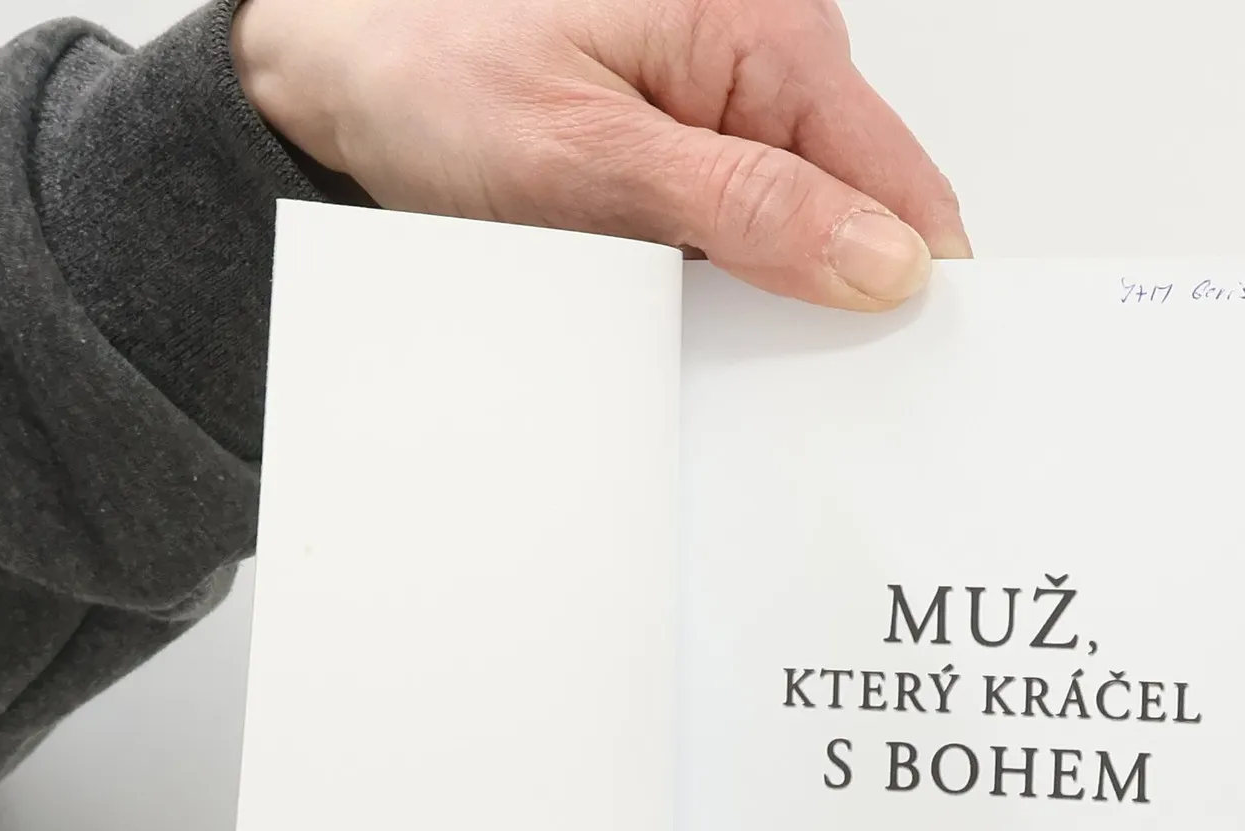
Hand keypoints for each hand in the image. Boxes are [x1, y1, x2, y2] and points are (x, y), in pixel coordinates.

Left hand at [232, 0, 968, 309]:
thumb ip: (749, 210)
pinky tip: (669, 290)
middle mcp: (767, 46)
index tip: (886, 381)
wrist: (336, 65)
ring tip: (680, 308)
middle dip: (828, 296)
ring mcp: (733, 88)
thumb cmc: (433, 75)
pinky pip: (752, 219)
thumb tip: (883, 262)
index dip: (907, 290)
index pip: (903, 186)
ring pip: (808, 225)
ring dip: (767, 289)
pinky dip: (724, 272)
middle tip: (748, 356)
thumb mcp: (589, 160)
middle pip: (863, 209)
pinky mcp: (697, 129)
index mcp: (766, 30)